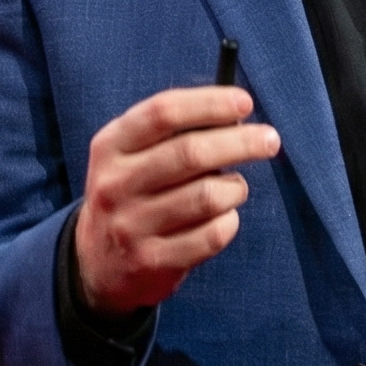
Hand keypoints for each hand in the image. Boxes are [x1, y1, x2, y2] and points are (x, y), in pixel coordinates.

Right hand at [74, 86, 281, 317]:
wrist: (96, 263)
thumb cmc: (131, 192)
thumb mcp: (129, 154)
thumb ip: (172, 131)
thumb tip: (235, 114)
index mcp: (110, 146)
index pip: (163, 112)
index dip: (209, 103)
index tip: (244, 102)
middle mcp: (115, 184)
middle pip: (191, 153)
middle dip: (241, 142)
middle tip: (269, 139)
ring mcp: (131, 225)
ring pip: (208, 196)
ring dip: (235, 187)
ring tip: (236, 187)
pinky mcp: (152, 261)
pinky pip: (212, 236)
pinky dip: (229, 222)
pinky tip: (225, 217)